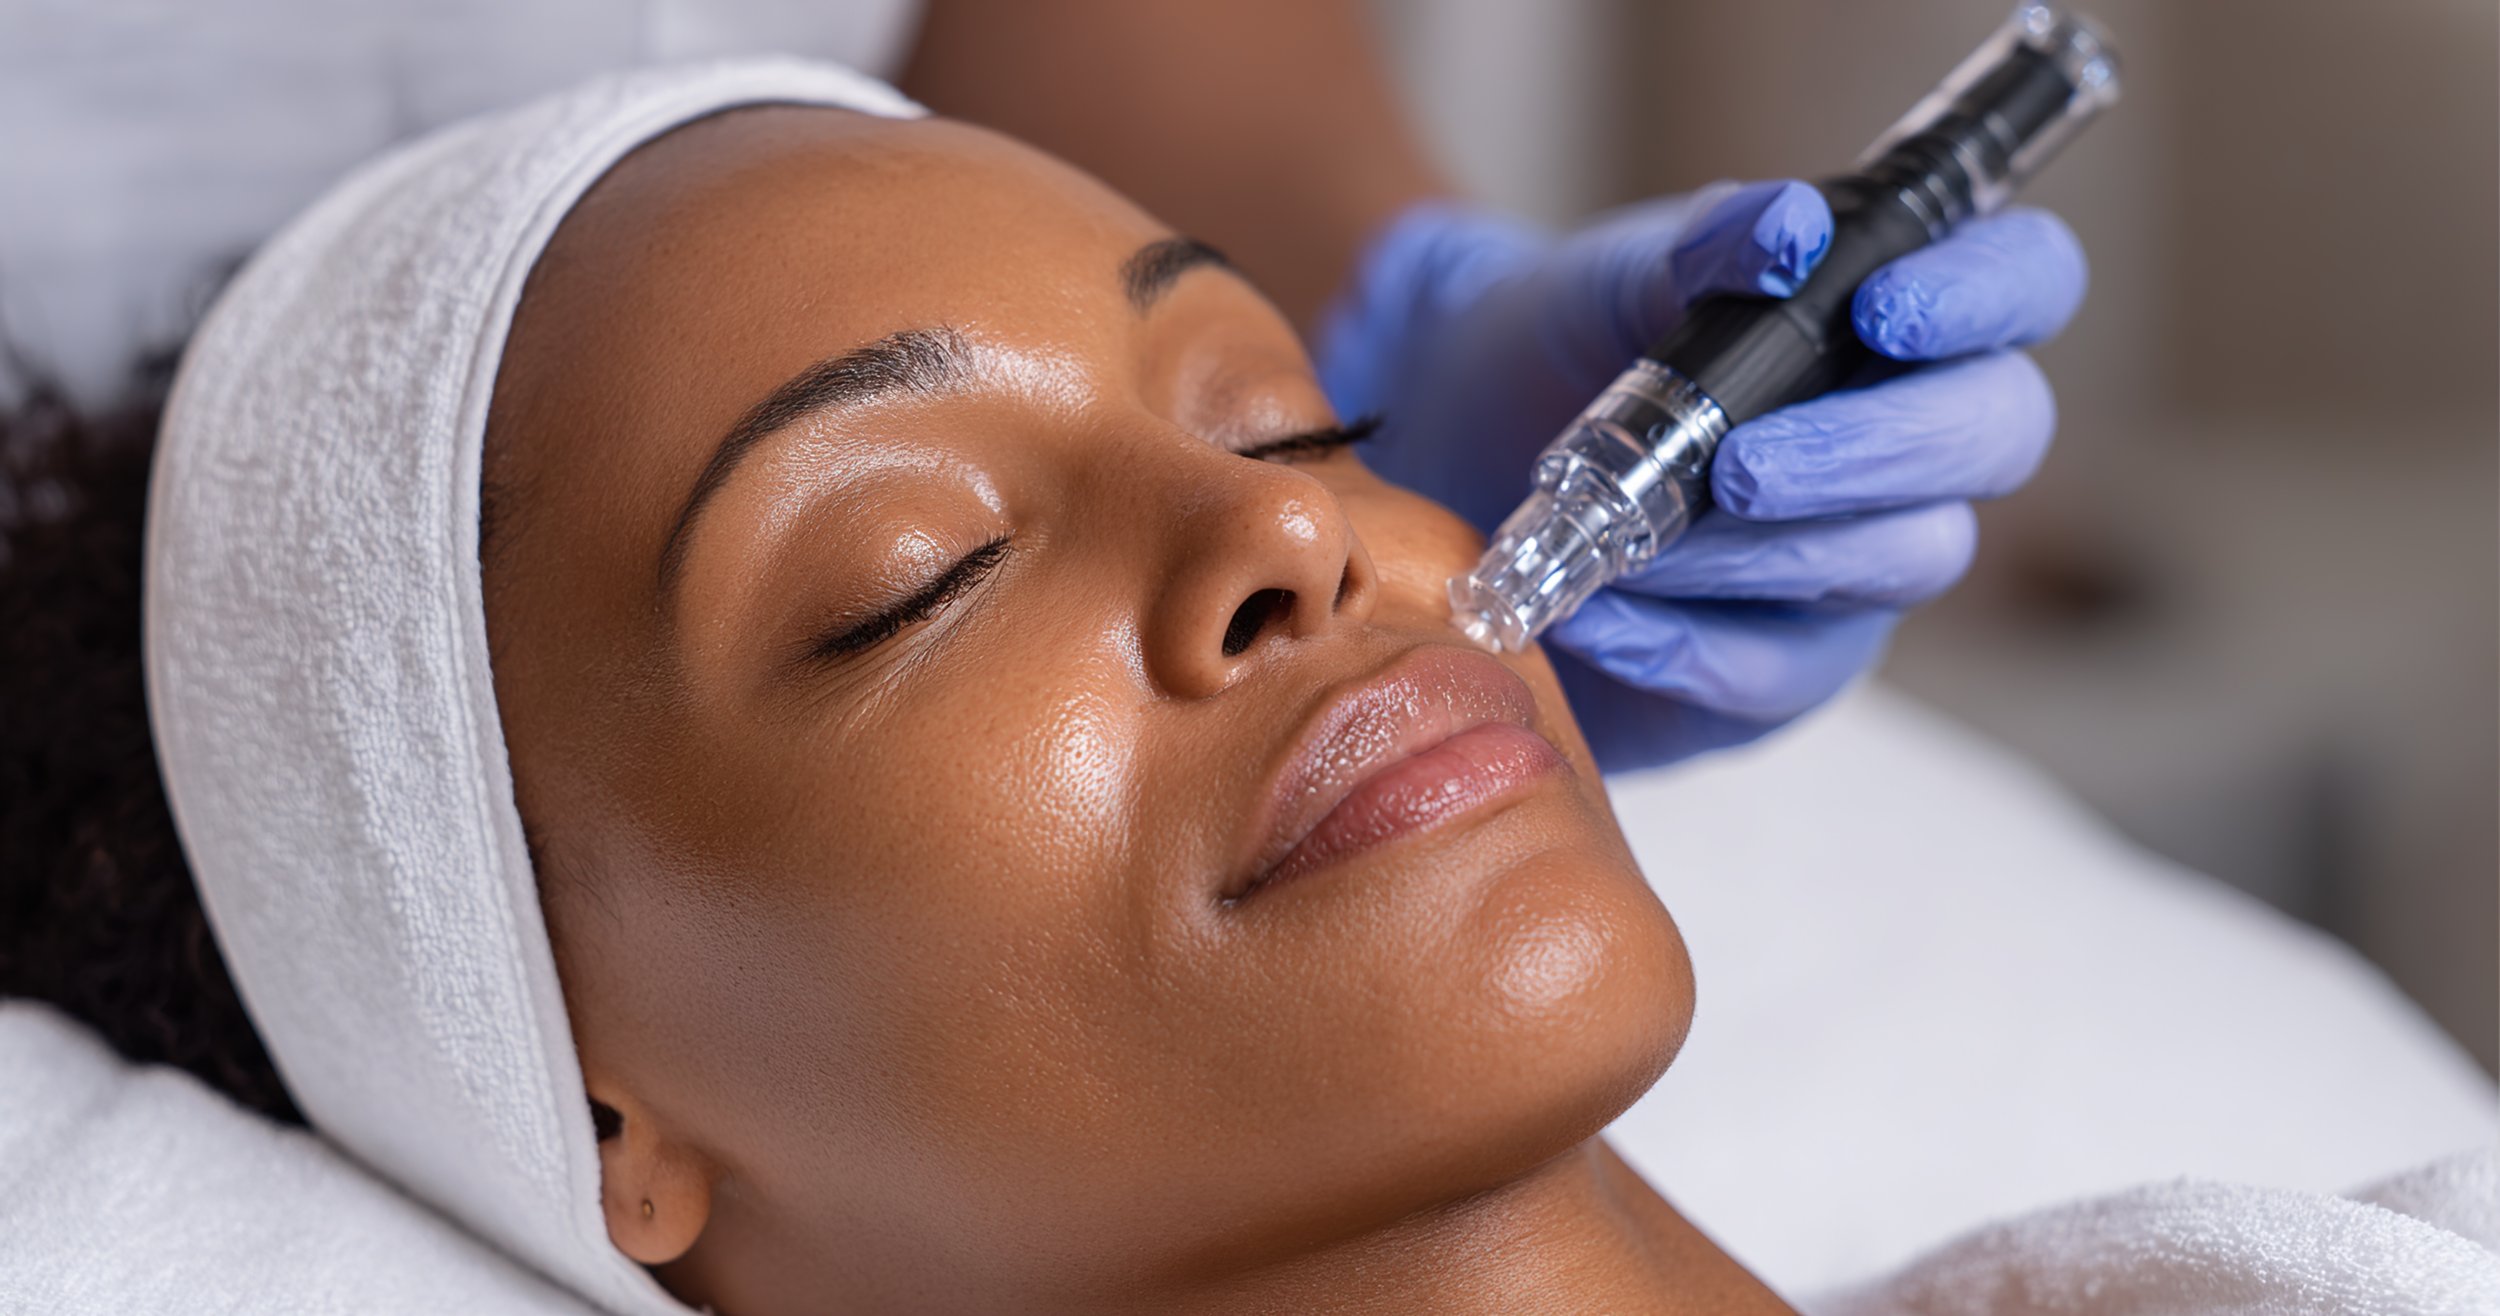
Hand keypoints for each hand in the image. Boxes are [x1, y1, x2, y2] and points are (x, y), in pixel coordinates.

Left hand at [1314, 180, 2086, 771]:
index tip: (1883, 313)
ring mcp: (1867, 559)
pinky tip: (1599, 616)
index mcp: (1895, 312)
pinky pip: (1785, 673)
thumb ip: (1703, 247)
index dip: (1988, 295)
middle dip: (1872, 452)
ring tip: (1635, 541)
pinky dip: (1686, 645)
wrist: (1457, 455)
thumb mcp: (1614, 282)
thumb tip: (1787, 233)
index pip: (2024, 280)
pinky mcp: (1790, 665)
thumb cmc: (1569, 347)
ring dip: (1761, 555)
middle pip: (1997, 435)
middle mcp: (1913, 437)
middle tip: (1739, 468)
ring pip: (1902, 561)